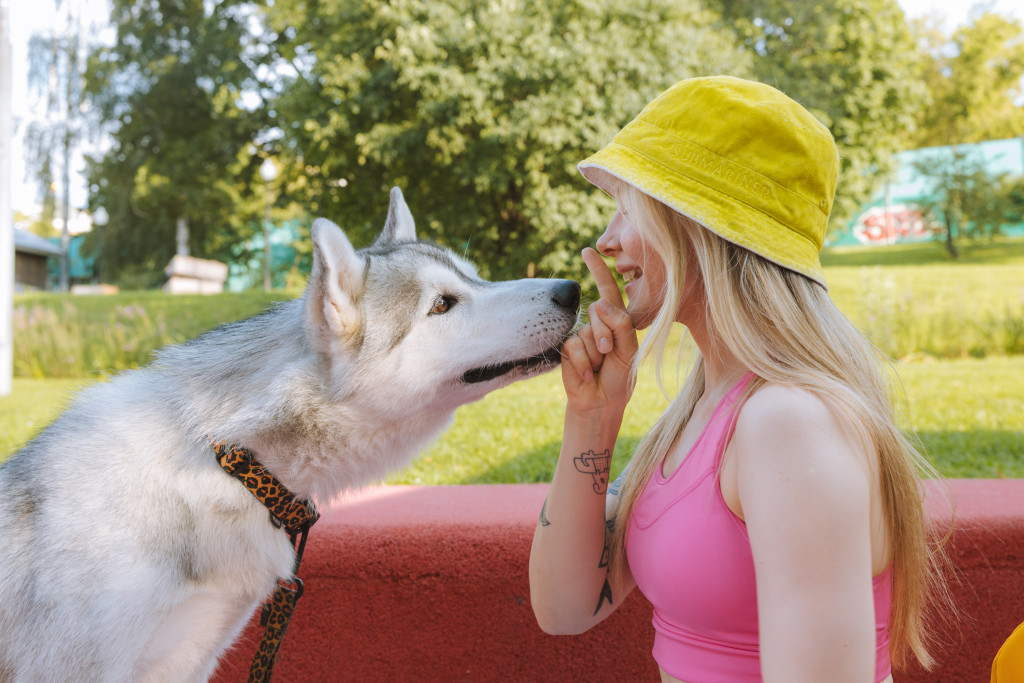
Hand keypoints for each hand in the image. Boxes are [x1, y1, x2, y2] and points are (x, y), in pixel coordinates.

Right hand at [561, 248, 638, 417]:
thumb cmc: (619, 378)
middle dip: (605, 335)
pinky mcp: (566, 348)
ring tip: (597, 368)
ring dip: (594, 354)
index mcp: (617, 321)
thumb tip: (597, 303)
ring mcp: (581, 335)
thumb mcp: (628, 351)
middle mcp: (598, 324)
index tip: (587, 251)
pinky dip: (582, 362)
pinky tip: (586, 375)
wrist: (600, 402)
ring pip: (586, 332)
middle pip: (599, 312)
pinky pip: (573, 345)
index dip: (598, 270)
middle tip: (608, 356)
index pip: (608, 291)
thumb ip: (620, 325)